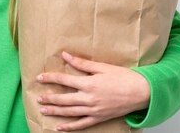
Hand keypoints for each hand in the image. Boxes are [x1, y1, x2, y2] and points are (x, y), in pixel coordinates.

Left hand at [36, 51, 150, 131]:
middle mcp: (89, 98)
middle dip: (49, 98)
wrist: (141, 92)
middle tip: (38, 98)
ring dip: (55, 111)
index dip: (50, 78)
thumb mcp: (102, 67)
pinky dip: (70, 127)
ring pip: (69, 112)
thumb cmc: (124, 77)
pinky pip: (81, 124)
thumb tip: (65, 55)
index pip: (64, 79)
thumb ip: (82, 63)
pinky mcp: (99, 117)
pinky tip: (60, 127)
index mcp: (89, 83)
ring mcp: (94, 110)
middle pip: (64, 99)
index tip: (40, 78)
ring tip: (43, 110)